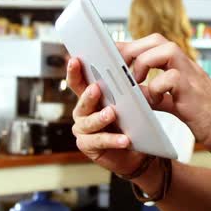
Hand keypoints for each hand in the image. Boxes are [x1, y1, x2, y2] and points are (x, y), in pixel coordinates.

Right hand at [67, 58, 146, 175]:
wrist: (135, 151)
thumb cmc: (129, 124)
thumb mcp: (129, 104)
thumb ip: (125, 90)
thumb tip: (129, 73)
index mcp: (90, 98)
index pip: (79, 82)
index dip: (75, 71)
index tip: (76, 59)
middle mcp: (82, 113)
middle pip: (82, 102)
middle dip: (89, 95)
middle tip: (96, 88)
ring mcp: (83, 130)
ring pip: (89, 122)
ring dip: (100, 118)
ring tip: (111, 113)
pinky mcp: (87, 146)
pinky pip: (99, 141)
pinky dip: (112, 139)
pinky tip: (124, 139)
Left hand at [118, 34, 210, 158]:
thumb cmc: (208, 119)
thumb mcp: (177, 103)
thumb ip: (157, 95)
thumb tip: (134, 93)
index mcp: (181, 67)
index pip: (152, 45)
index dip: (130, 47)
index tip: (110, 55)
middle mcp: (187, 66)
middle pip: (157, 40)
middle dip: (132, 50)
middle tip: (118, 68)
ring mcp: (192, 76)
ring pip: (165, 49)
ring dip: (143, 64)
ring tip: (136, 83)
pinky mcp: (194, 91)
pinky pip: (171, 78)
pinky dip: (155, 89)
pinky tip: (154, 103)